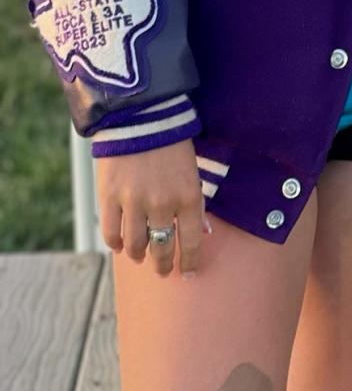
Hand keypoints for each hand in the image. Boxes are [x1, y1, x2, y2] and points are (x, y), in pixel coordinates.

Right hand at [96, 139, 206, 278]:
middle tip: (163, 270)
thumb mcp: (193, 170)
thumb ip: (194, 201)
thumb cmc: (172, 143)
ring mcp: (134, 203)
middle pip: (162, 247)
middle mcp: (162, 205)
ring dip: (138, 255)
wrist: (141, 117)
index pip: (192, 241)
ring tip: (140, 256)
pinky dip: (116, 243)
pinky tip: (120, 245)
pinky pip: (111, 233)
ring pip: (135, 245)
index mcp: (189, 196)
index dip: (191, 261)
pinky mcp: (109, 198)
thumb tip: (203, 232)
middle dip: (164, 263)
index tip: (190, 273)